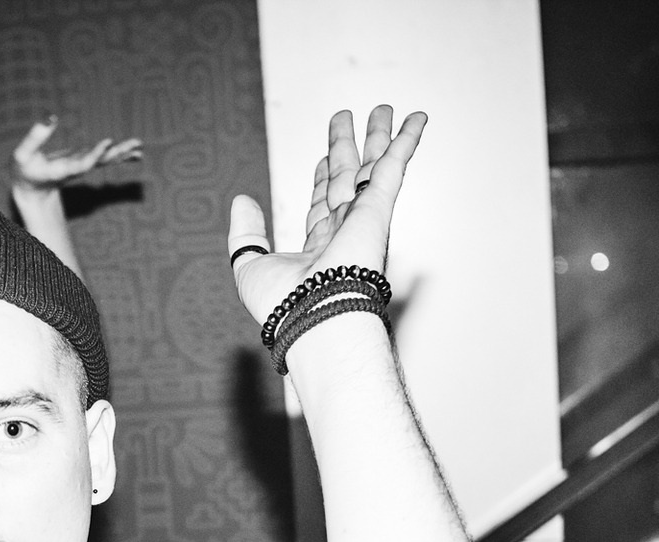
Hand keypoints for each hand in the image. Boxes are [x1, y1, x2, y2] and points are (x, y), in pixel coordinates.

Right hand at [11, 117, 142, 192]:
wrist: (30, 190)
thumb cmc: (23, 171)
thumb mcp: (22, 155)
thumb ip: (34, 138)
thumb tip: (51, 117)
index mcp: (62, 170)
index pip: (82, 164)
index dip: (95, 154)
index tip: (108, 142)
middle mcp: (76, 169)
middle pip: (100, 162)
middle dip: (117, 154)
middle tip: (135, 145)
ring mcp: (82, 166)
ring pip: (106, 160)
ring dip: (123, 153)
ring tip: (139, 147)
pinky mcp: (84, 162)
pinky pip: (105, 158)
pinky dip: (120, 155)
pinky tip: (137, 153)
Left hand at [229, 106, 424, 326]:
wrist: (312, 317)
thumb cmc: (282, 306)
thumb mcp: (250, 266)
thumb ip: (246, 233)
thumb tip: (242, 200)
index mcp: (318, 247)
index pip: (321, 204)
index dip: (322, 179)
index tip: (324, 158)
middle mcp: (343, 231)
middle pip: (345, 179)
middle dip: (346, 148)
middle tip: (346, 119)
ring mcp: (363, 219)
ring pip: (371, 167)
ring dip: (378, 137)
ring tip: (381, 108)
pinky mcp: (378, 209)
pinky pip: (394, 166)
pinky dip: (406, 141)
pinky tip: (416, 119)